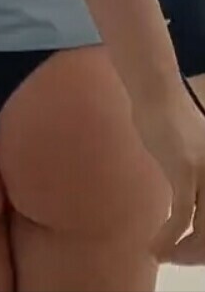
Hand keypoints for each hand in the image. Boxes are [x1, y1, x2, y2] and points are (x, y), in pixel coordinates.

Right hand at [132, 88, 204, 263]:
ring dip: (183, 252)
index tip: (190, 253)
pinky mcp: (186, 172)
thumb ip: (196, 181)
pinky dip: (168, 239)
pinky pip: (182, 219)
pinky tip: (155, 247)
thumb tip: (191, 211)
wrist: (155, 93)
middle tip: (176, 259)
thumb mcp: (190, 156)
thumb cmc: (168, 120)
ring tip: (164, 255)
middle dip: (197, 254)